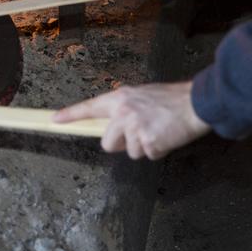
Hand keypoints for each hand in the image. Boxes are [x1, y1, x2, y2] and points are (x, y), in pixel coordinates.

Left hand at [52, 81, 211, 159]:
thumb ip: (125, 108)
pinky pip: (148, 155)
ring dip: (143, 147)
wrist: (196, 103)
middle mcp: (124, 113)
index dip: (71, 115)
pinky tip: (166, 136)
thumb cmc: (172, 99)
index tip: (55, 120)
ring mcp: (135, 128)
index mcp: (121, 98)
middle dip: (122, 144)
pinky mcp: (149, 142)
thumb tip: (115, 122)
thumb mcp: (142, 95)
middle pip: (108, 143)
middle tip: (139, 134)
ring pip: (130, 152)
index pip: (90, 107)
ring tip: (158, 131)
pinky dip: (157, 151)